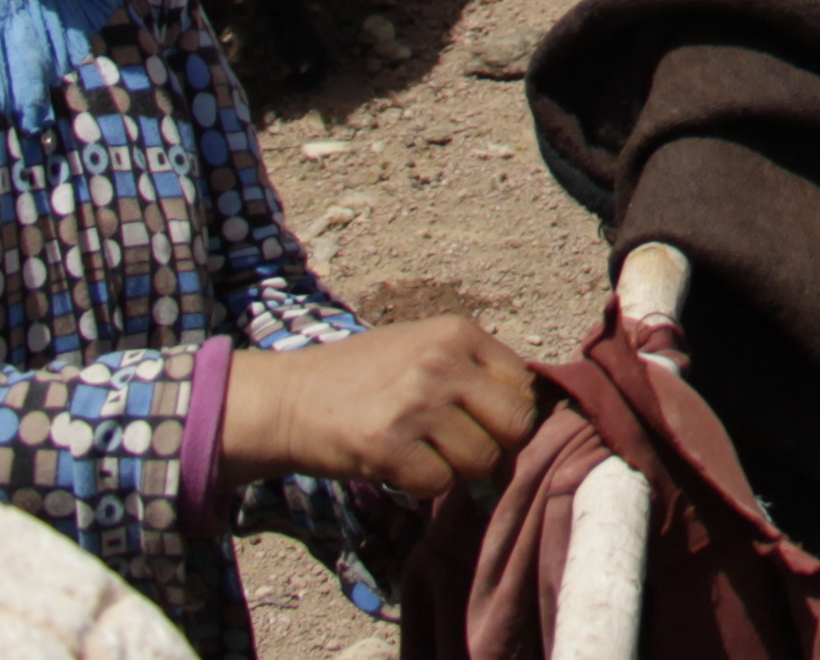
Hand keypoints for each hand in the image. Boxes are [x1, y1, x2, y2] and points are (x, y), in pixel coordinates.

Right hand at [220, 319, 542, 496]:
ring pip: (480, 461)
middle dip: (495, 447)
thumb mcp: (423, 349)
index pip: (526, 386)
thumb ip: (474, 372)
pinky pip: (439, 485)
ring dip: (455, 469)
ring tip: (420, 451)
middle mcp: (442, 363)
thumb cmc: (362, 378)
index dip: (511, 416)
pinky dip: (422, 486)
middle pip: (516, 426)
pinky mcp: (388, 446)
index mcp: (458, 333)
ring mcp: (416, 404)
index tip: (487, 428)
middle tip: (461, 449)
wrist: (287, 400)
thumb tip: (532, 418)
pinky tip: (398, 465)